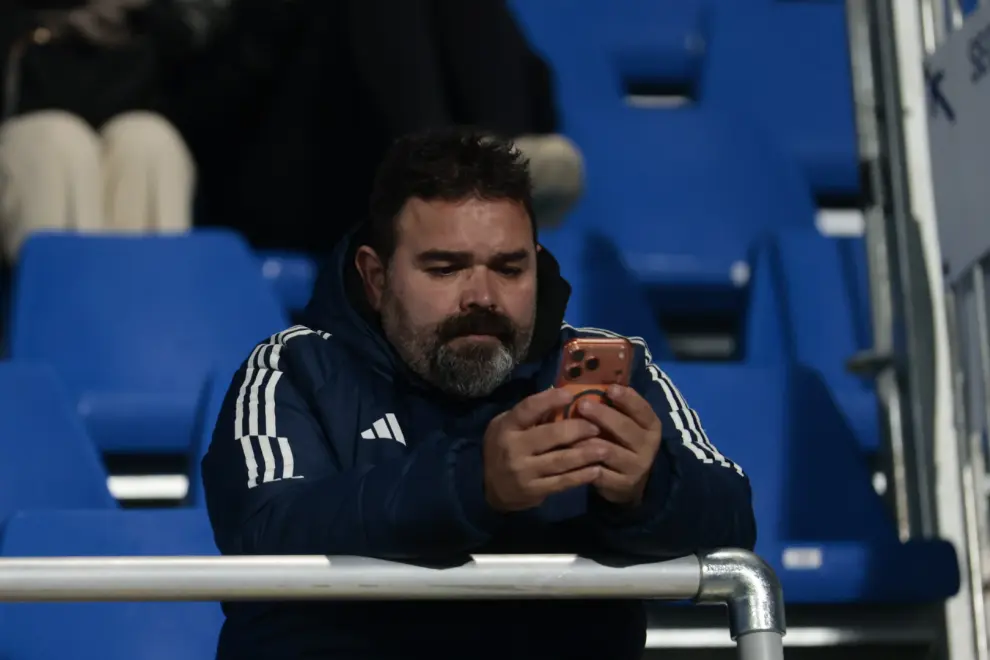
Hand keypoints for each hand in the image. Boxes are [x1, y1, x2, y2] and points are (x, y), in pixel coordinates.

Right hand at [483, 388, 605, 511]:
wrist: (488, 489)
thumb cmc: (503, 448)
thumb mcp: (506, 426)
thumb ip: (530, 415)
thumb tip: (559, 395)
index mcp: (506, 427)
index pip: (528, 409)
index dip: (549, 399)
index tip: (570, 395)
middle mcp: (513, 448)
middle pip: (551, 435)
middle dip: (578, 428)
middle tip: (598, 426)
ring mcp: (524, 471)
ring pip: (560, 460)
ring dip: (585, 454)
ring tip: (605, 449)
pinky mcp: (533, 490)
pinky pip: (561, 482)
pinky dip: (581, 477)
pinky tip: (596, 471)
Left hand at [575, 385, 661, 505]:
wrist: (630, 482)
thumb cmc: (622, 442)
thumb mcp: (626, 423)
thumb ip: (614, 407)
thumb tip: (589, 381)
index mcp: (651, 426)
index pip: (643, 409)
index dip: (627, 398)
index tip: (610, 389)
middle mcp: (648, 445)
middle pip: (624, 428)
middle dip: (602, 415)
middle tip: (582, 405)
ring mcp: (636, 466)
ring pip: (608, 450)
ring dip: (586, 439)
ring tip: (568, 430)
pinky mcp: (622, 484)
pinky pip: (598, 472)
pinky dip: (582, 462)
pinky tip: (568, 454)